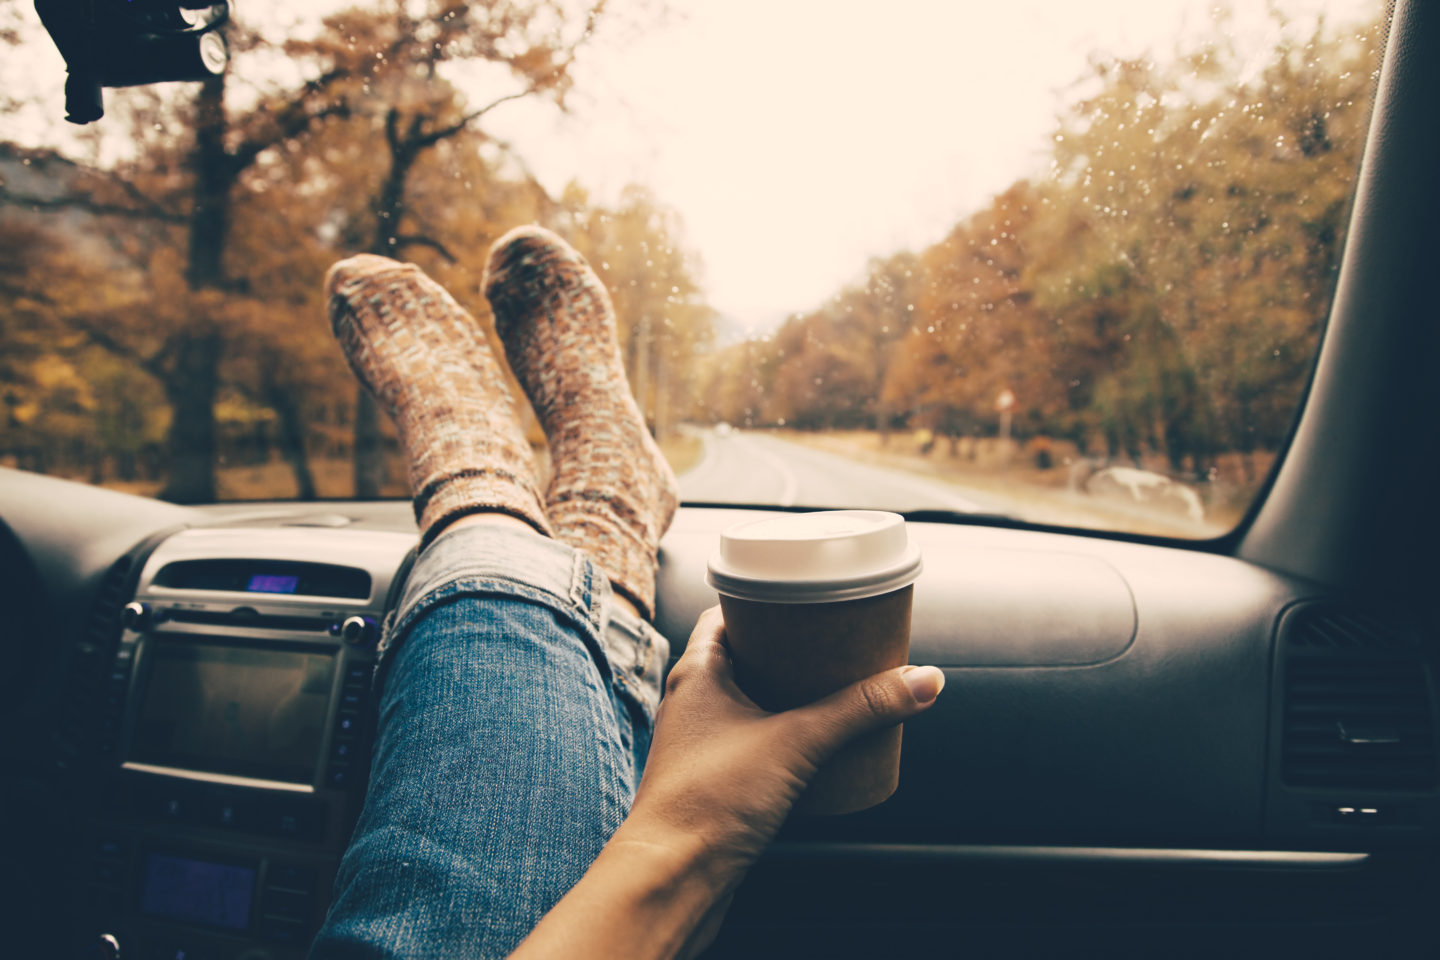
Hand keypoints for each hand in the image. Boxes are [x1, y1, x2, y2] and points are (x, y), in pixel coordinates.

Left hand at [619, 605, 945, 890]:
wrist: (671, 878)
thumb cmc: (707, 803)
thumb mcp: (798, 742)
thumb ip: (861, 710)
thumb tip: (922, 680)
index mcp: (697, 672)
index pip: (728, 614)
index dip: (770, 603)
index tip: (810, 599)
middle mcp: (692, 702)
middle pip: (746, 657)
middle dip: (792, 652)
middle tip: (837, 646)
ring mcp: (701, 743)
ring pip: (750, 702)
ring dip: (789, 696)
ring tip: (836, 692)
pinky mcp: (714, 780)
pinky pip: (753, 741)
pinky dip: (783, 735)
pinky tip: (815, 746)